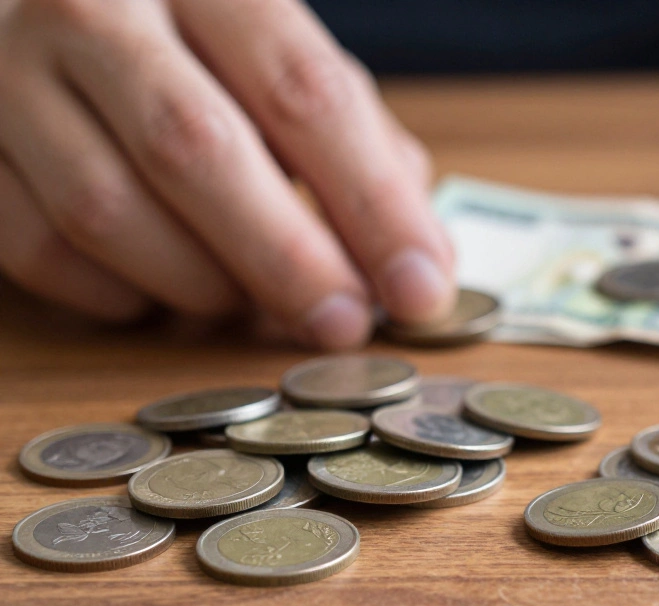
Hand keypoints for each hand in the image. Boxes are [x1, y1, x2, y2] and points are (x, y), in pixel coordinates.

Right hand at [0, 0, 454, 347]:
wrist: (45, 18)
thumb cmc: (195, 52)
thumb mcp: (282, 64)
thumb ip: (355, 143)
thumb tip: (417, 258)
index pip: (304, 93)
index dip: (373, 204)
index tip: (421, 288)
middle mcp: (96, 8)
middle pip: (198, 149)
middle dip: (286, 259)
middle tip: (342, 325)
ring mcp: (8, 75)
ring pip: (108, 210)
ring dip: (202, 285)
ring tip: (254, 307)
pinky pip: (43, 251)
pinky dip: (122, 295)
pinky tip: (166, 295)